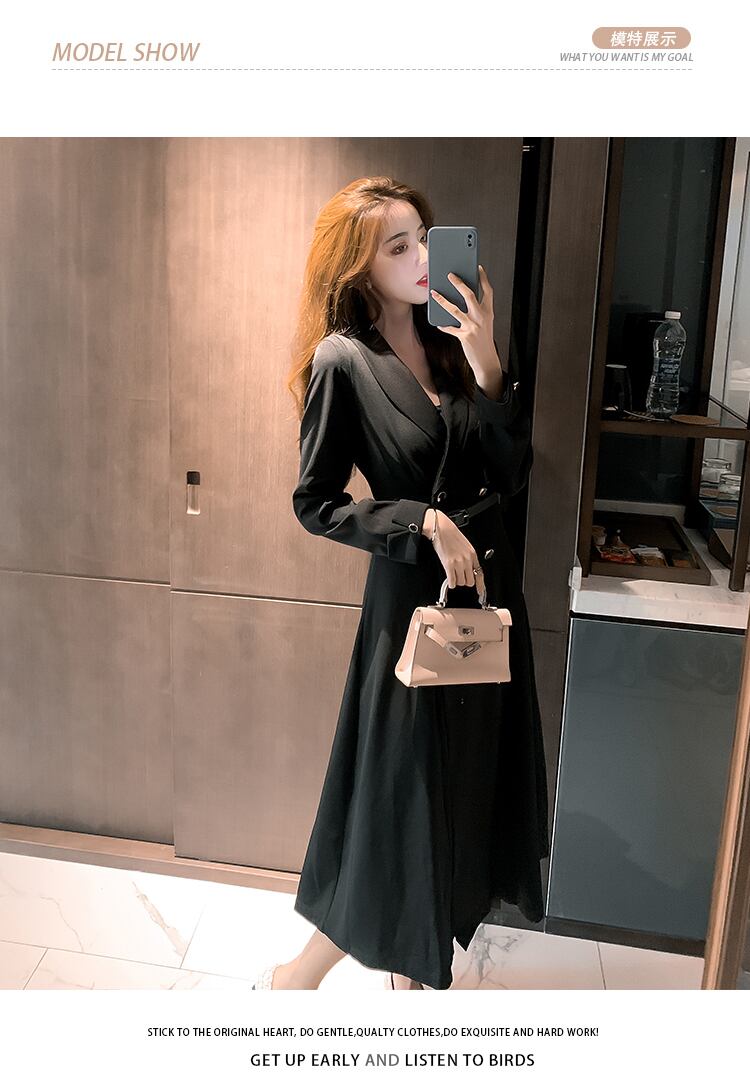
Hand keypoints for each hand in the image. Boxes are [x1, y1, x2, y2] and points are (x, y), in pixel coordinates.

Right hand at [422, 509, 481, 588]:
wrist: (442, 528)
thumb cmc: (451, 535)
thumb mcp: (465, 545)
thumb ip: (468, 557)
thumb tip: (468, 568)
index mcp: (473, 554)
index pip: (479, 574)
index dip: (480, 585)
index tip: (480, 591)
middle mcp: (467, 559)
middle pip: (470, 581)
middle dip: (464, 581)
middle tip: (459, 577)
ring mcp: (459, 562)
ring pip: (461, 582)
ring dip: (456, 581)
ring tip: (452, 575)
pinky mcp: (449, 564)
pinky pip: (452, 581)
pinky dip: (451, 583)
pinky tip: (449, 580)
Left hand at [430, 264, 504, 397]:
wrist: (486, 360)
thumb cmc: (483, 340)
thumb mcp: (485, 323)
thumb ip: (476, 311)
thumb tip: (462, 298)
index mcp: (488, 312)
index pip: (487, 291)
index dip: (483, 278)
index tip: (478, 268)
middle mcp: (482, 317)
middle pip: (469, 295)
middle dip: (458, 283)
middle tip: (450, 275)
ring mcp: (473, 326)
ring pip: (455, 309)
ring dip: (442, 300)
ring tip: (434, 293)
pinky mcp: (464, 336)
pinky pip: (450, 328)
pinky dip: (443, 325)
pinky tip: (438, 323)